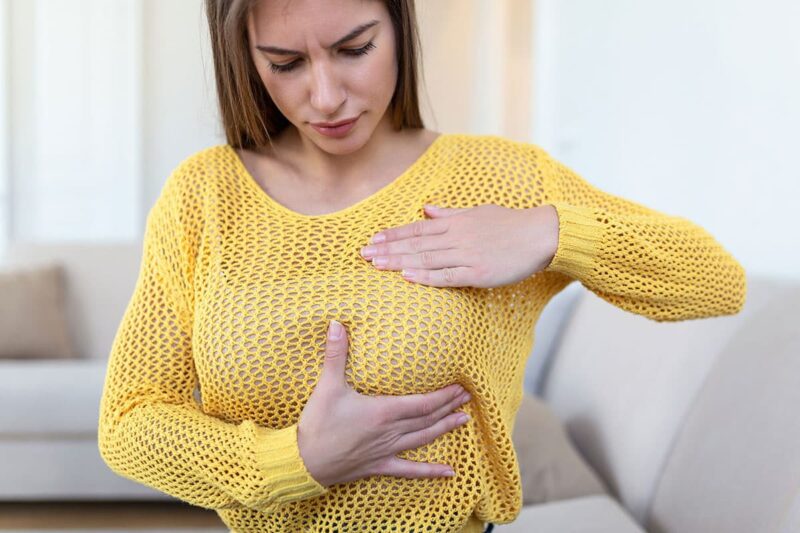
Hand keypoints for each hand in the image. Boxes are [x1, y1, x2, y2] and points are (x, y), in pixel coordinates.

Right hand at [297, 320, 472, 486]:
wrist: (303, 462)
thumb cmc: (317, 424)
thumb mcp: (327, 386)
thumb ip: (335, 354)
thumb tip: (337, 324)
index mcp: (382, 411)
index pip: (423, 403)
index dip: (444, 395)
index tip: (460, 385)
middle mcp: (390, 432)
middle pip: (428, 418)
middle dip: (449, 406)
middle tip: (468, 397)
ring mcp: (387, 450)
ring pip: (423, 439)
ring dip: (445, 429)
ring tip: (464, 420)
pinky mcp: (379, 465)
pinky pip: (409, 470)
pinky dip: (430, 471)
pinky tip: (449, 473)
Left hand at [359, 204, 559, 287]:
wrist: (542, 235)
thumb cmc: (511, 224)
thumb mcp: (478, 213)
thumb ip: (450, 214)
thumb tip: (427, 209)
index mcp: (456, 223)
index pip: (417, 229)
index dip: (394, 235)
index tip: (373, 239)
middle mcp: (457, 237)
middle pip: (415, 244)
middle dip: (388, 249)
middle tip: (363, 255)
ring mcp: (467, 255)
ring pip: (426, 258)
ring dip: (399, 261)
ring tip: (376, 264)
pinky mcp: (479, 273)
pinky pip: (447, 275)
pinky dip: (426, 276)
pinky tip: (408, 276)